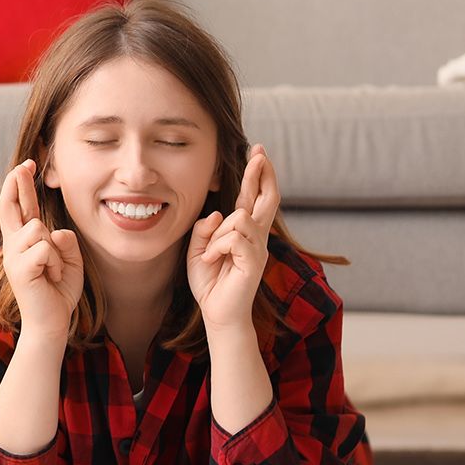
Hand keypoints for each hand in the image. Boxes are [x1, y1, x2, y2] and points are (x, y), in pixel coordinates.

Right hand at [0, 158, 83, 341]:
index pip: (19, 207)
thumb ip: (65, 243)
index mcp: (23, 242)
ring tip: (54, 271)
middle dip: (17, 183)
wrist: (51, 323)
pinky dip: (56, 263)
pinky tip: (51, 278)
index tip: (26, 165)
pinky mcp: (18, 269)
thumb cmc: (58, 292)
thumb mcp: (69, 261)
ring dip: (56, 251)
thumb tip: (55, 231)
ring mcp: (13, 257)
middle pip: (12, 206)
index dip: (20, 185)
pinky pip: (45, 249)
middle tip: (23, 164)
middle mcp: (13, 246)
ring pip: (38, 228)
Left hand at [187, 143, 278, 333]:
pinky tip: (212, 261)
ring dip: (218, 234)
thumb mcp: (197, 250)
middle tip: (259, 152)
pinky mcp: (255, 261)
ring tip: (211, 255)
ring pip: (239, 218)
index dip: (256, 175)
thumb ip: (204, 229)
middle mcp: (256, 236)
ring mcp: (258, 248)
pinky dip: (216, 247)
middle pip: (267, 198)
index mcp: (243, 231)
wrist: (217, 312)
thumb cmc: (209, 281)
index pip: (252, 197)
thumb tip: (217, 213)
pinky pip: (234, 238)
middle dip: (262, 173)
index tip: (258, 152)